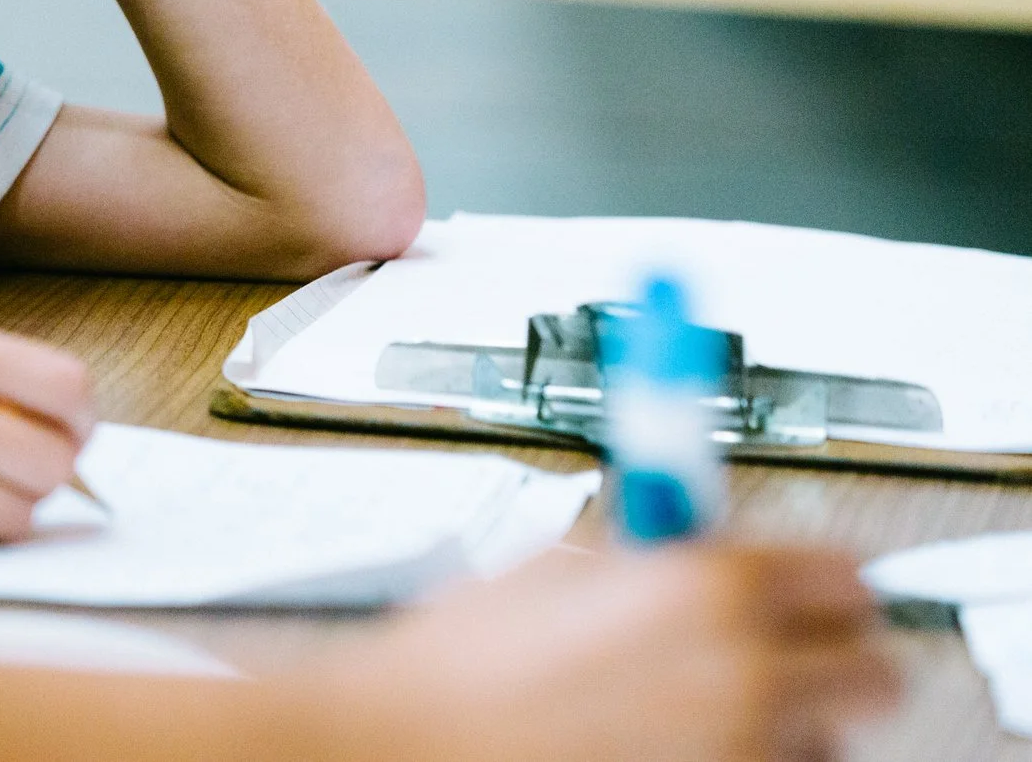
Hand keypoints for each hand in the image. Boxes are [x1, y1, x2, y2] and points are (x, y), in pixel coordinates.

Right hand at [349, 544, 899, 761]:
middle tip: (796, 645)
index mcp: (710, 586)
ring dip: (793, 721)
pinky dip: (749, 760)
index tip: (819, 583)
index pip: (848, 573)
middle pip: (874, 667)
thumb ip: (655, 553)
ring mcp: (739, 751)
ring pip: (832, 740)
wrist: (414, 738)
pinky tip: (687, 743)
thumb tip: (699, 546)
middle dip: (837, 654)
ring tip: (720, 707)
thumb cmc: (466, 661)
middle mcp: (745, 672)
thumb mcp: (564, 561)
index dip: (829, 575)